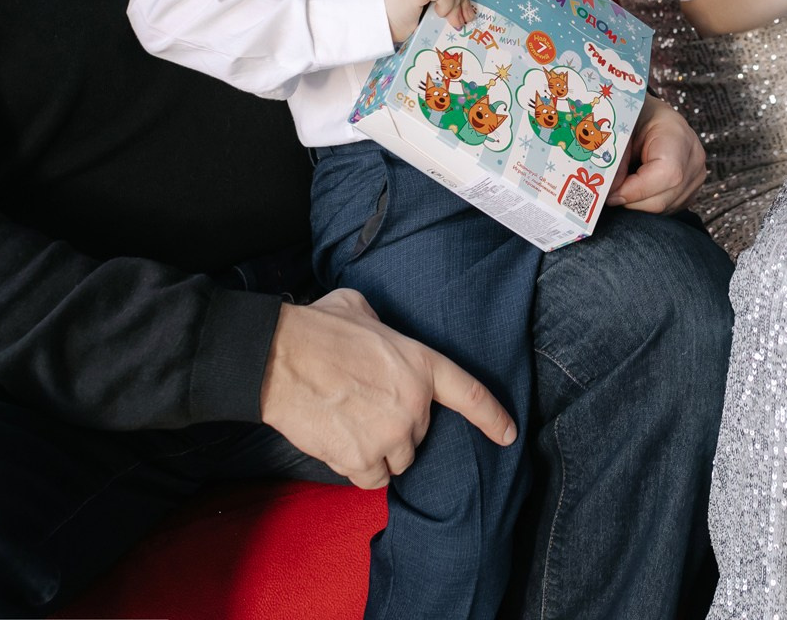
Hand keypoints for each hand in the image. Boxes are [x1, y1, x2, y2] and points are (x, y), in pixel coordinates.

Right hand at [260, 287, 516, 488]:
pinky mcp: (362, 459)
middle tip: (362, 405)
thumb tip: (376, 329)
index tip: (508, 434)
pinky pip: (370, 478)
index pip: (469, 395)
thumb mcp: (361, 309)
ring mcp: (390, 435)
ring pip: (397, 461)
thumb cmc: (316, 329)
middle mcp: (413, 405)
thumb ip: (382, 327)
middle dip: (396, 426)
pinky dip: (357, 467)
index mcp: (420, 365)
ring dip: (378, 450)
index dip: (492, 417)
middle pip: (419, 435)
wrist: (278, 358)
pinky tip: (339, 442)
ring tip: (348, 423)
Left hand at [610, 94, 706, 211]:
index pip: (666, 174)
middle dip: (630, 200)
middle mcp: (693, 157)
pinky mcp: (691, 190)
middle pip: (663, 197)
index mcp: (677, 134)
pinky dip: (645, 204)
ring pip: (663, 207)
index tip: (609, 193)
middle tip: (608, 193)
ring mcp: (696, 176)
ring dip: (636, 204)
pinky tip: (634, 189)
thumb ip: (615, 161)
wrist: (650, 116)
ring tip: (620, 187)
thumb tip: (607, 192)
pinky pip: (666, 208)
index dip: (634, 190)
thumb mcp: (620, 131)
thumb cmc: (634, 118)